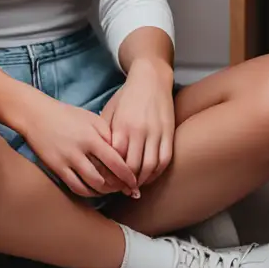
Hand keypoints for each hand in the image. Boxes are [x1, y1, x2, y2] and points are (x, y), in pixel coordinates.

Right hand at [19, 95, 138, 199]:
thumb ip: (108, 134)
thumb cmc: (67, 114)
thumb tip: (124, 153)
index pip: (116, 162)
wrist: (36, 114)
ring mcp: (67, 161)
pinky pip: (75, 187)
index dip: (128, 176)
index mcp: (92, 137)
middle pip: (105, 177)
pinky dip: (88, 192)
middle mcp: (80, 151)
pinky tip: (95, 191)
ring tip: (112, 191)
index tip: (136, 183)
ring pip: (91, 186)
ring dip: (105, 192)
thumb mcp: (91, 118)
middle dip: (119, 187)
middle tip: (127, 191)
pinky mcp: (56, 168)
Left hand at [101, 58, 175, 188]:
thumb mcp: (110, 111)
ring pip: (150, 167)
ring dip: (143, 180)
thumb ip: (105, 133)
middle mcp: (139, 131)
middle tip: (121, 189)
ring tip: (136, 186)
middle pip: (132, 167)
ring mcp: (156, 132)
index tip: (108, 182)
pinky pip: (165, 159)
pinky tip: (150, 176)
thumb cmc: (127, 96)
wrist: (151, 78)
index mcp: (122, 126)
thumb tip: (99, 157)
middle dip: (126, 182)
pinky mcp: (169, 132)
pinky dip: (157, 172)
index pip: (115, 159)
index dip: (111, 173)